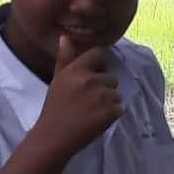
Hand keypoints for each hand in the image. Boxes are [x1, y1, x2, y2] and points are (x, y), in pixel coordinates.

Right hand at [36, 34, 122, 154]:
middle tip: (87, 101)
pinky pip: (119, 108)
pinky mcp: (110, 111)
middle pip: (111, 78)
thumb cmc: (55, 107)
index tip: (93, 77)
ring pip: (116, 94)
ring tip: (91, 111)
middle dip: (103, 88)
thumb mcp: (57, 80)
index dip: (99, 65)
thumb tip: (65, 37)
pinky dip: (111, 115)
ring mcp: (102, 96)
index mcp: (76, 70)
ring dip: (108, 102)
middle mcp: (90, 80)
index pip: (99, 54)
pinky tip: (96, 120)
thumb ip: (65, 58)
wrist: (54, 136)